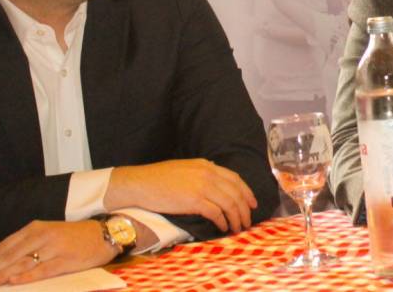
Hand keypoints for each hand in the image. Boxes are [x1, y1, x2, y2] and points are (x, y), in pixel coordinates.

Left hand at [0, 220, 114, 288]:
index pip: (5, 246)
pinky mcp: (66, 259)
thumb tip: (1, 266)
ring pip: (22, 263)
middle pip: (10, 255)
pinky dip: (27, 276)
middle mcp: (42, 235)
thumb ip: (27, 246)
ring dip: (1, 275)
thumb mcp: (47, 235)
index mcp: (35, 228)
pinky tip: (14, 281)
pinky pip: (42, 269)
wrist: (104, 234)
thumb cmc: (72, 238)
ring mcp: (54, 247)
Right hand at [105, 159, 257, 233]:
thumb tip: (215, 184)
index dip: (247, 192)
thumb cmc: (158, 178)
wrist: (140, 183)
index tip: (252, 204)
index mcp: (207, 165)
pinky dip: (222, 221)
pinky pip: (216, 213)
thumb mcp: (185, 169)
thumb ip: (202, 174)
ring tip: (237, 227)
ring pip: (229, 203)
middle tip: (247, 221)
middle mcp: (208, 173)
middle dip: (245, 209)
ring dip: (236, 218)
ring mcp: (202, 186)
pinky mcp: (194, 200)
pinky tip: (222, 227)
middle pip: (236, 192)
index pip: (235, 178)